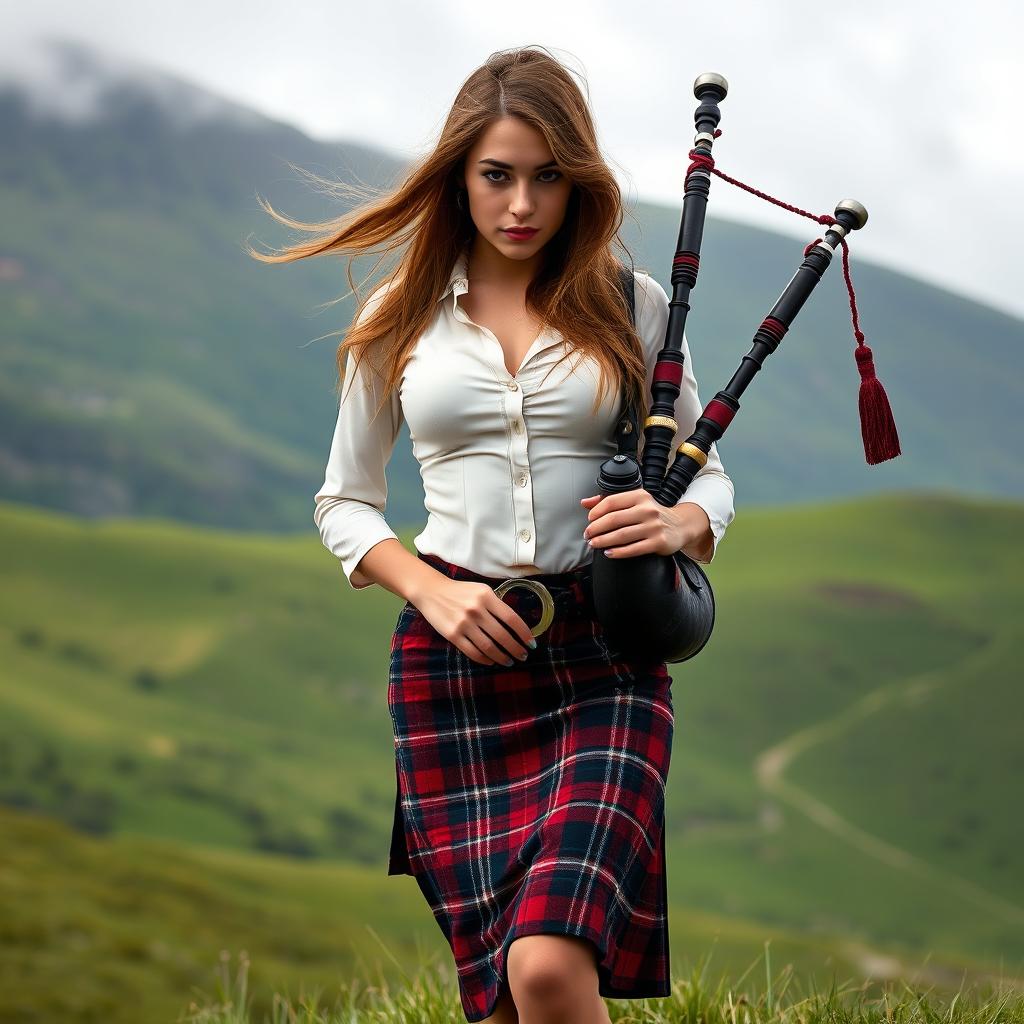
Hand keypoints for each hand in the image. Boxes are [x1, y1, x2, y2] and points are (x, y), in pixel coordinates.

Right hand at [415, 578, 535, 666]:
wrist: (432, 592)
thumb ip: (496, 604)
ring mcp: (464, 623)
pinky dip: (485, 659)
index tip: (531, 643)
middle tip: (522, 656)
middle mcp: (476, 610)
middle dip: (516, 649)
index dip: (524, 633)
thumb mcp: (481, 590)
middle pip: (502, 636)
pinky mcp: (452, 635)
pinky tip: (491, 661)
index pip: (512, 618)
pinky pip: (473, 652)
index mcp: (486, 596)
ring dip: (502, 657)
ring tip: (508, 661)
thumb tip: (516, 625)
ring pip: (489, 647)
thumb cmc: (461, 591)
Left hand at [580, 489, 712, 559]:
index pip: (611, 502)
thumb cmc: (651, 514)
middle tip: (587, 535)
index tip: (589, 520)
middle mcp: (647, 510)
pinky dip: (618, 552)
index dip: (596, 512)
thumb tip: (584, 502)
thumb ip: (609, 501)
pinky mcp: (658, 542)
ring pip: (621, 535)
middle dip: (596, 528)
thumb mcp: (634, 502)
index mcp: (639, 496)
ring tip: (593, 544)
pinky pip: (633, 549)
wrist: (680, 525)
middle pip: (614, 519)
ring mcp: (654, 526)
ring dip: (603, 541)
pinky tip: (608, 553)